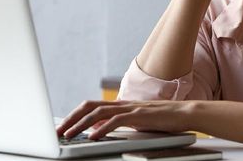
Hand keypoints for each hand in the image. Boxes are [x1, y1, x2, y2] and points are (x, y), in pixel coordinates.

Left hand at [56, 100, 193, 139]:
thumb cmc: (162, 119)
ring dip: (80, 125)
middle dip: (71, 119)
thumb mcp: (135, 121)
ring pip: (98, 113)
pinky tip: (93, 137)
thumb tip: (97, 129)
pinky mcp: (139, 116)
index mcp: (120, 105)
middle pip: (89, 107)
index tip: (62, 127)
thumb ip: (117, 122)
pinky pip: (116, 121)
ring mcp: (130, 108)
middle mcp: (122, 104)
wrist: (185, 113)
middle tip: (57, 132)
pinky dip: (102, 129)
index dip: (74, 115)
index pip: (91, 106)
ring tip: (68, 135)